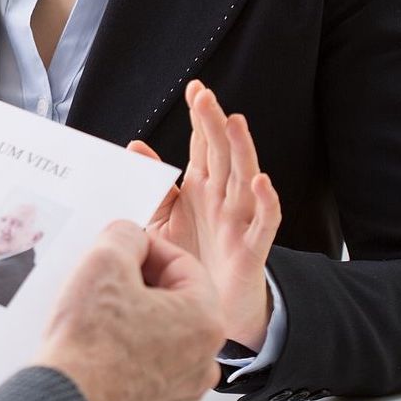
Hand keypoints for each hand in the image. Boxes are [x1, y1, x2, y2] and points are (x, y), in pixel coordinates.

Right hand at [36, 221, 222, 400]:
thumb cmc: (87, 344)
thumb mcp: (103, 262)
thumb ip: (124, 235)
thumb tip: (130, 237)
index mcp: (204, 320)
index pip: (183, 264)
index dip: (146, 249)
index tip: (121, 250)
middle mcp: (204, 361)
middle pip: (174, 304)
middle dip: (139, 288)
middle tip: (103, 284)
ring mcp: (183, 394)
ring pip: (161, 341)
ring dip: (134, 325)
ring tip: (96, 322)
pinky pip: (148, 375)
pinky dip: (127, 361)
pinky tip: (98, 354)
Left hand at [130, 80, 281, 349]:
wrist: (213, 311)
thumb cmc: (191, 262)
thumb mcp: (163, 222)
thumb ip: (154, 187)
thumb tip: (135, 147)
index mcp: (201, 190)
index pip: (203, 147)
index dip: (200, 119)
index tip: (195, 89)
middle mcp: (222, 201)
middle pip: (222, 155)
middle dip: (214, 125)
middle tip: (204, 96)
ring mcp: (239, 222)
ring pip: (245, 180)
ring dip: (241, 151)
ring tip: (234, 122)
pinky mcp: (251, 250)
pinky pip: (263, 223)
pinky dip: (264, 202)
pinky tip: (259, 182)